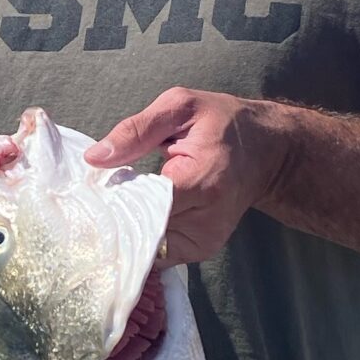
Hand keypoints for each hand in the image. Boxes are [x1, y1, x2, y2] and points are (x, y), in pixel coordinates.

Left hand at [85, 88, 286, 264]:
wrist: (265, 151)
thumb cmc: (220, 122)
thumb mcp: (179, 106)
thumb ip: (135, 130)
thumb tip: (95, 158)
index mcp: (200, 178)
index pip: (145, 205)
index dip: (115, 199)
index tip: (94, 190)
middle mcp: (207, 217)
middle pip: (144, 228)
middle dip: (118, 214)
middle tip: (100, 197)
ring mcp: (206, 239)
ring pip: (148, 244)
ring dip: (131, 227)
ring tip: (125, 201)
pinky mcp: (203, 250)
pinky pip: (160, 252)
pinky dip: (145, 236)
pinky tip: (141, 215)